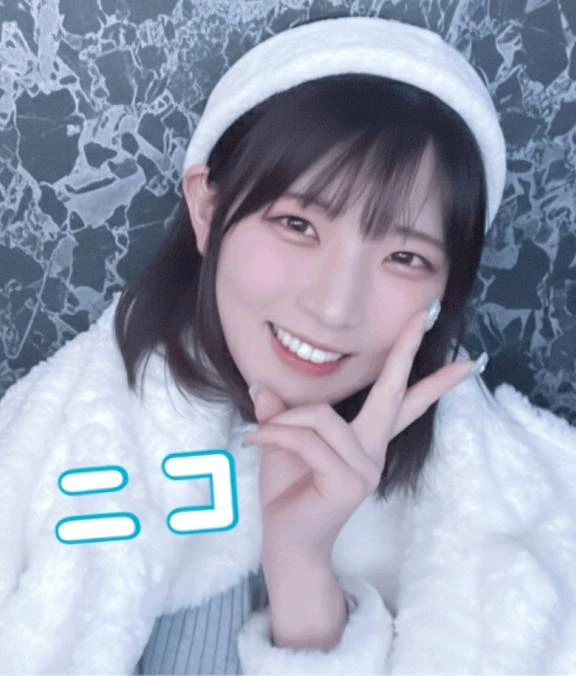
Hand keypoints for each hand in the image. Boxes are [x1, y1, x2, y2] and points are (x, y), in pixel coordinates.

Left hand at [244, 306, 476, 564]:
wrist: (286, 543)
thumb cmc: (288, 494)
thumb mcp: (283, 444)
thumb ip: (281, 415)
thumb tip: (263, 385)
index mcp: (365, 440)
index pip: (404, 404)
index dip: (430, 380)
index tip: (461, 359)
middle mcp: (372, 451)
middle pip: (393, 394)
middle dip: (406, 352)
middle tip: (425, 315)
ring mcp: (365, 468)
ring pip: (323, 417)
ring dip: (285, 421)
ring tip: (260, 433)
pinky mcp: (349, 481)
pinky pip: (309, 440)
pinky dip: (277, 434)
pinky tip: (255, 440)